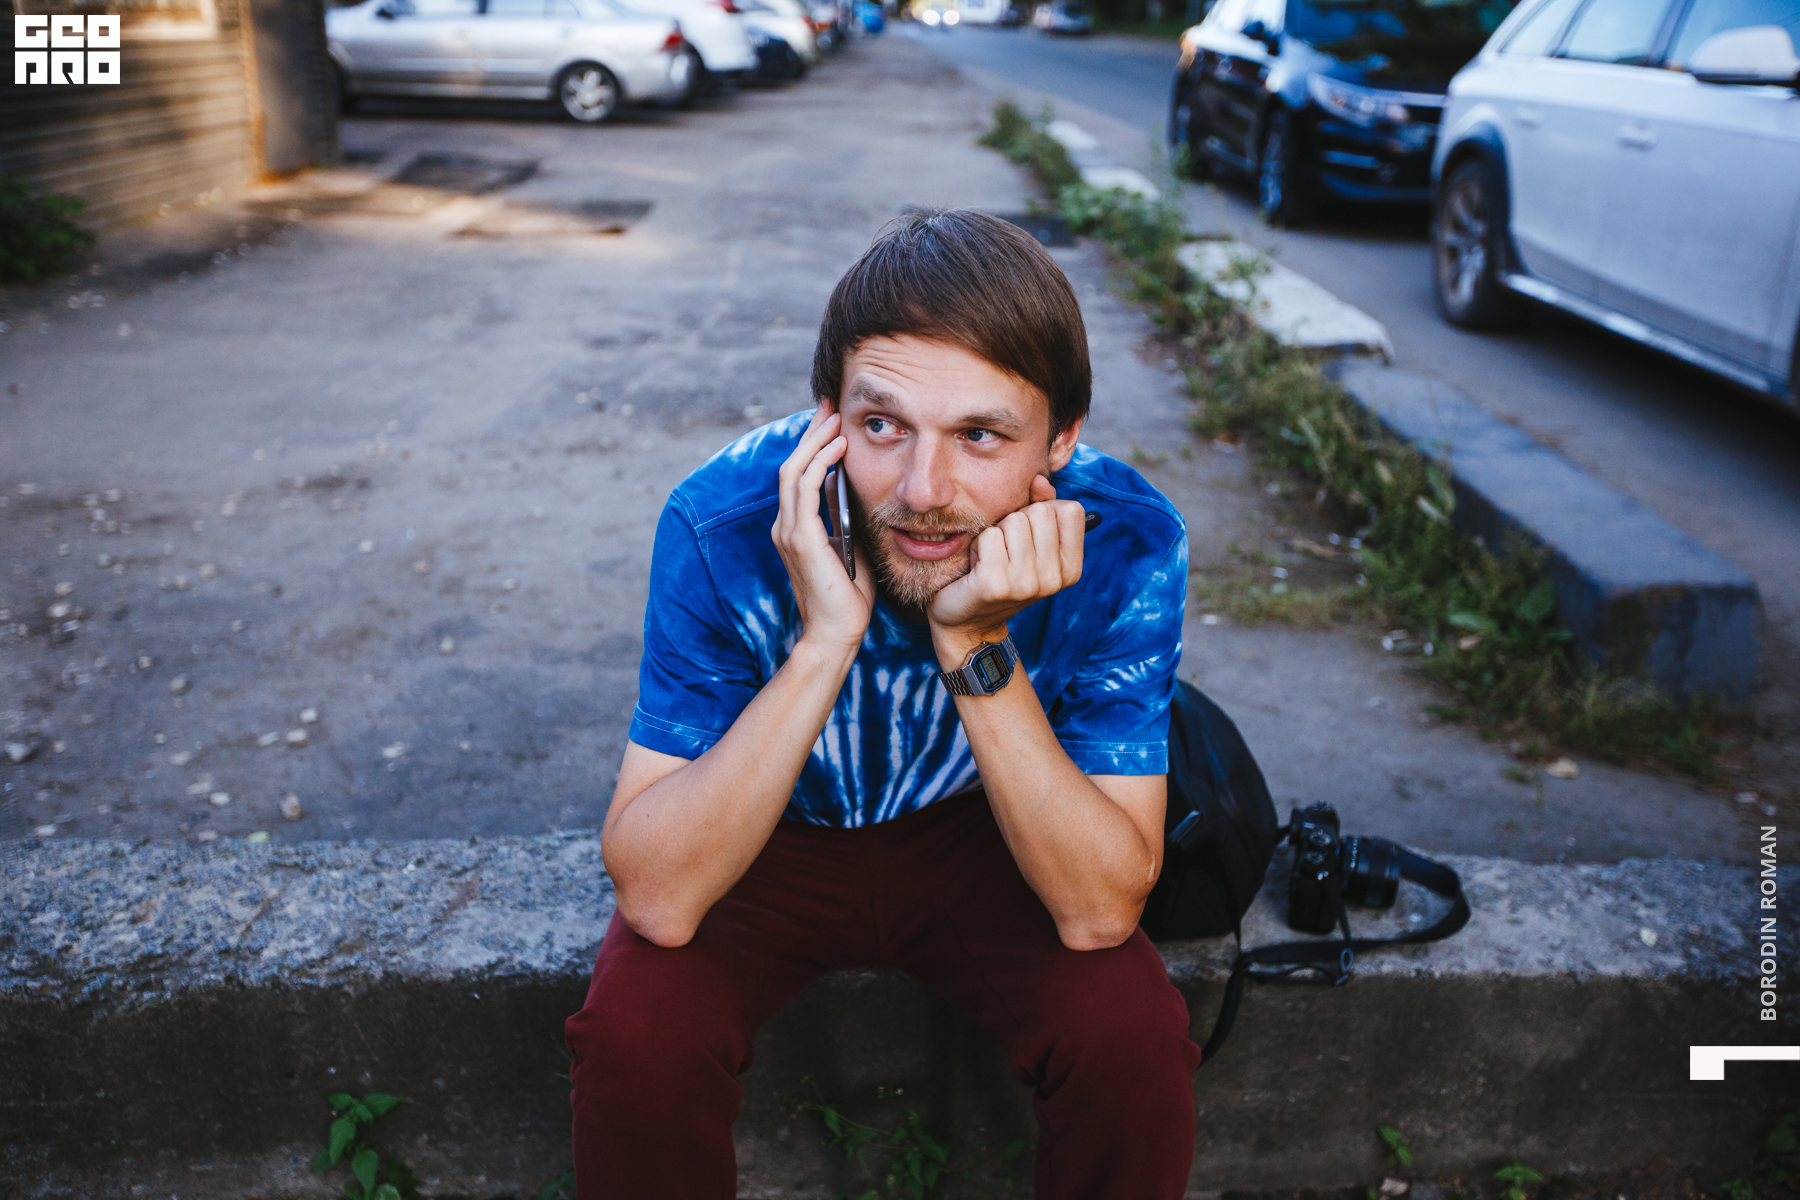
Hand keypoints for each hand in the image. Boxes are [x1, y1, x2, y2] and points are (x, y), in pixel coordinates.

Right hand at [772, 403, 874, 654]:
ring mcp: (789, 531)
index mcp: (795, 528)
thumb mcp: (850, 547)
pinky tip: (838, 447)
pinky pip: (805, 488)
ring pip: (795, 470)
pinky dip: (820, 463)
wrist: (836, 633)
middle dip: (811, 431)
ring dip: (816, 440)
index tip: (831, 419)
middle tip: (830, 403)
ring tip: (836, 418)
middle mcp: (785, 525)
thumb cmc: (848, 598)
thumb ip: (845, 520)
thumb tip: (855, 489)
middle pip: (792, 464)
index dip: (813, 444)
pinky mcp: (800, 538)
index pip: (799, 475)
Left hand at [927, 475, 1084, 664]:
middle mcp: (1054, 580)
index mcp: (1071, 569)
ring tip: (991, 559)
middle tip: (1005, 551)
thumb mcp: (1028, 542)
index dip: (1045, 511)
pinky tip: (977, 567)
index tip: (1029, 536)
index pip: (1071, 510)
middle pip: (1039, 511)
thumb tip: (1039, 479)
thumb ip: (1040, 508)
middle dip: (1016, 522)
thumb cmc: (999, 574)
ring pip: (1013, 520)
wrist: (966, 621)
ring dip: (995, 534)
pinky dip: (977, 545)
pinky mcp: (996, 585)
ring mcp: (1026, 584)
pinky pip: (989, 536)